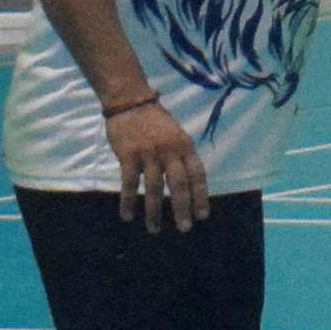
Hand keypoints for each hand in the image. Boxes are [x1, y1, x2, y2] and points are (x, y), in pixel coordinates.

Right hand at [107, 94, 212, 231]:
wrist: (130, 100)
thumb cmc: (155, 119)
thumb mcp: (176, 133)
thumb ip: (181, 155)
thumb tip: (187, 183)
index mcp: (184, 144)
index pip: (197, 174)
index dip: (201, 195)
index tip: (203, 215)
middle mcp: (170, 150)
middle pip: (179, 184)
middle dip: (182, 208)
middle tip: (184, 228)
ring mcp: (149, 153)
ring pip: (154, 188)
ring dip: (154, 211)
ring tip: (155, 229)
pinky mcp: (129, 156)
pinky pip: (129, 184)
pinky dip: (128, 202)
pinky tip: (127, 216)